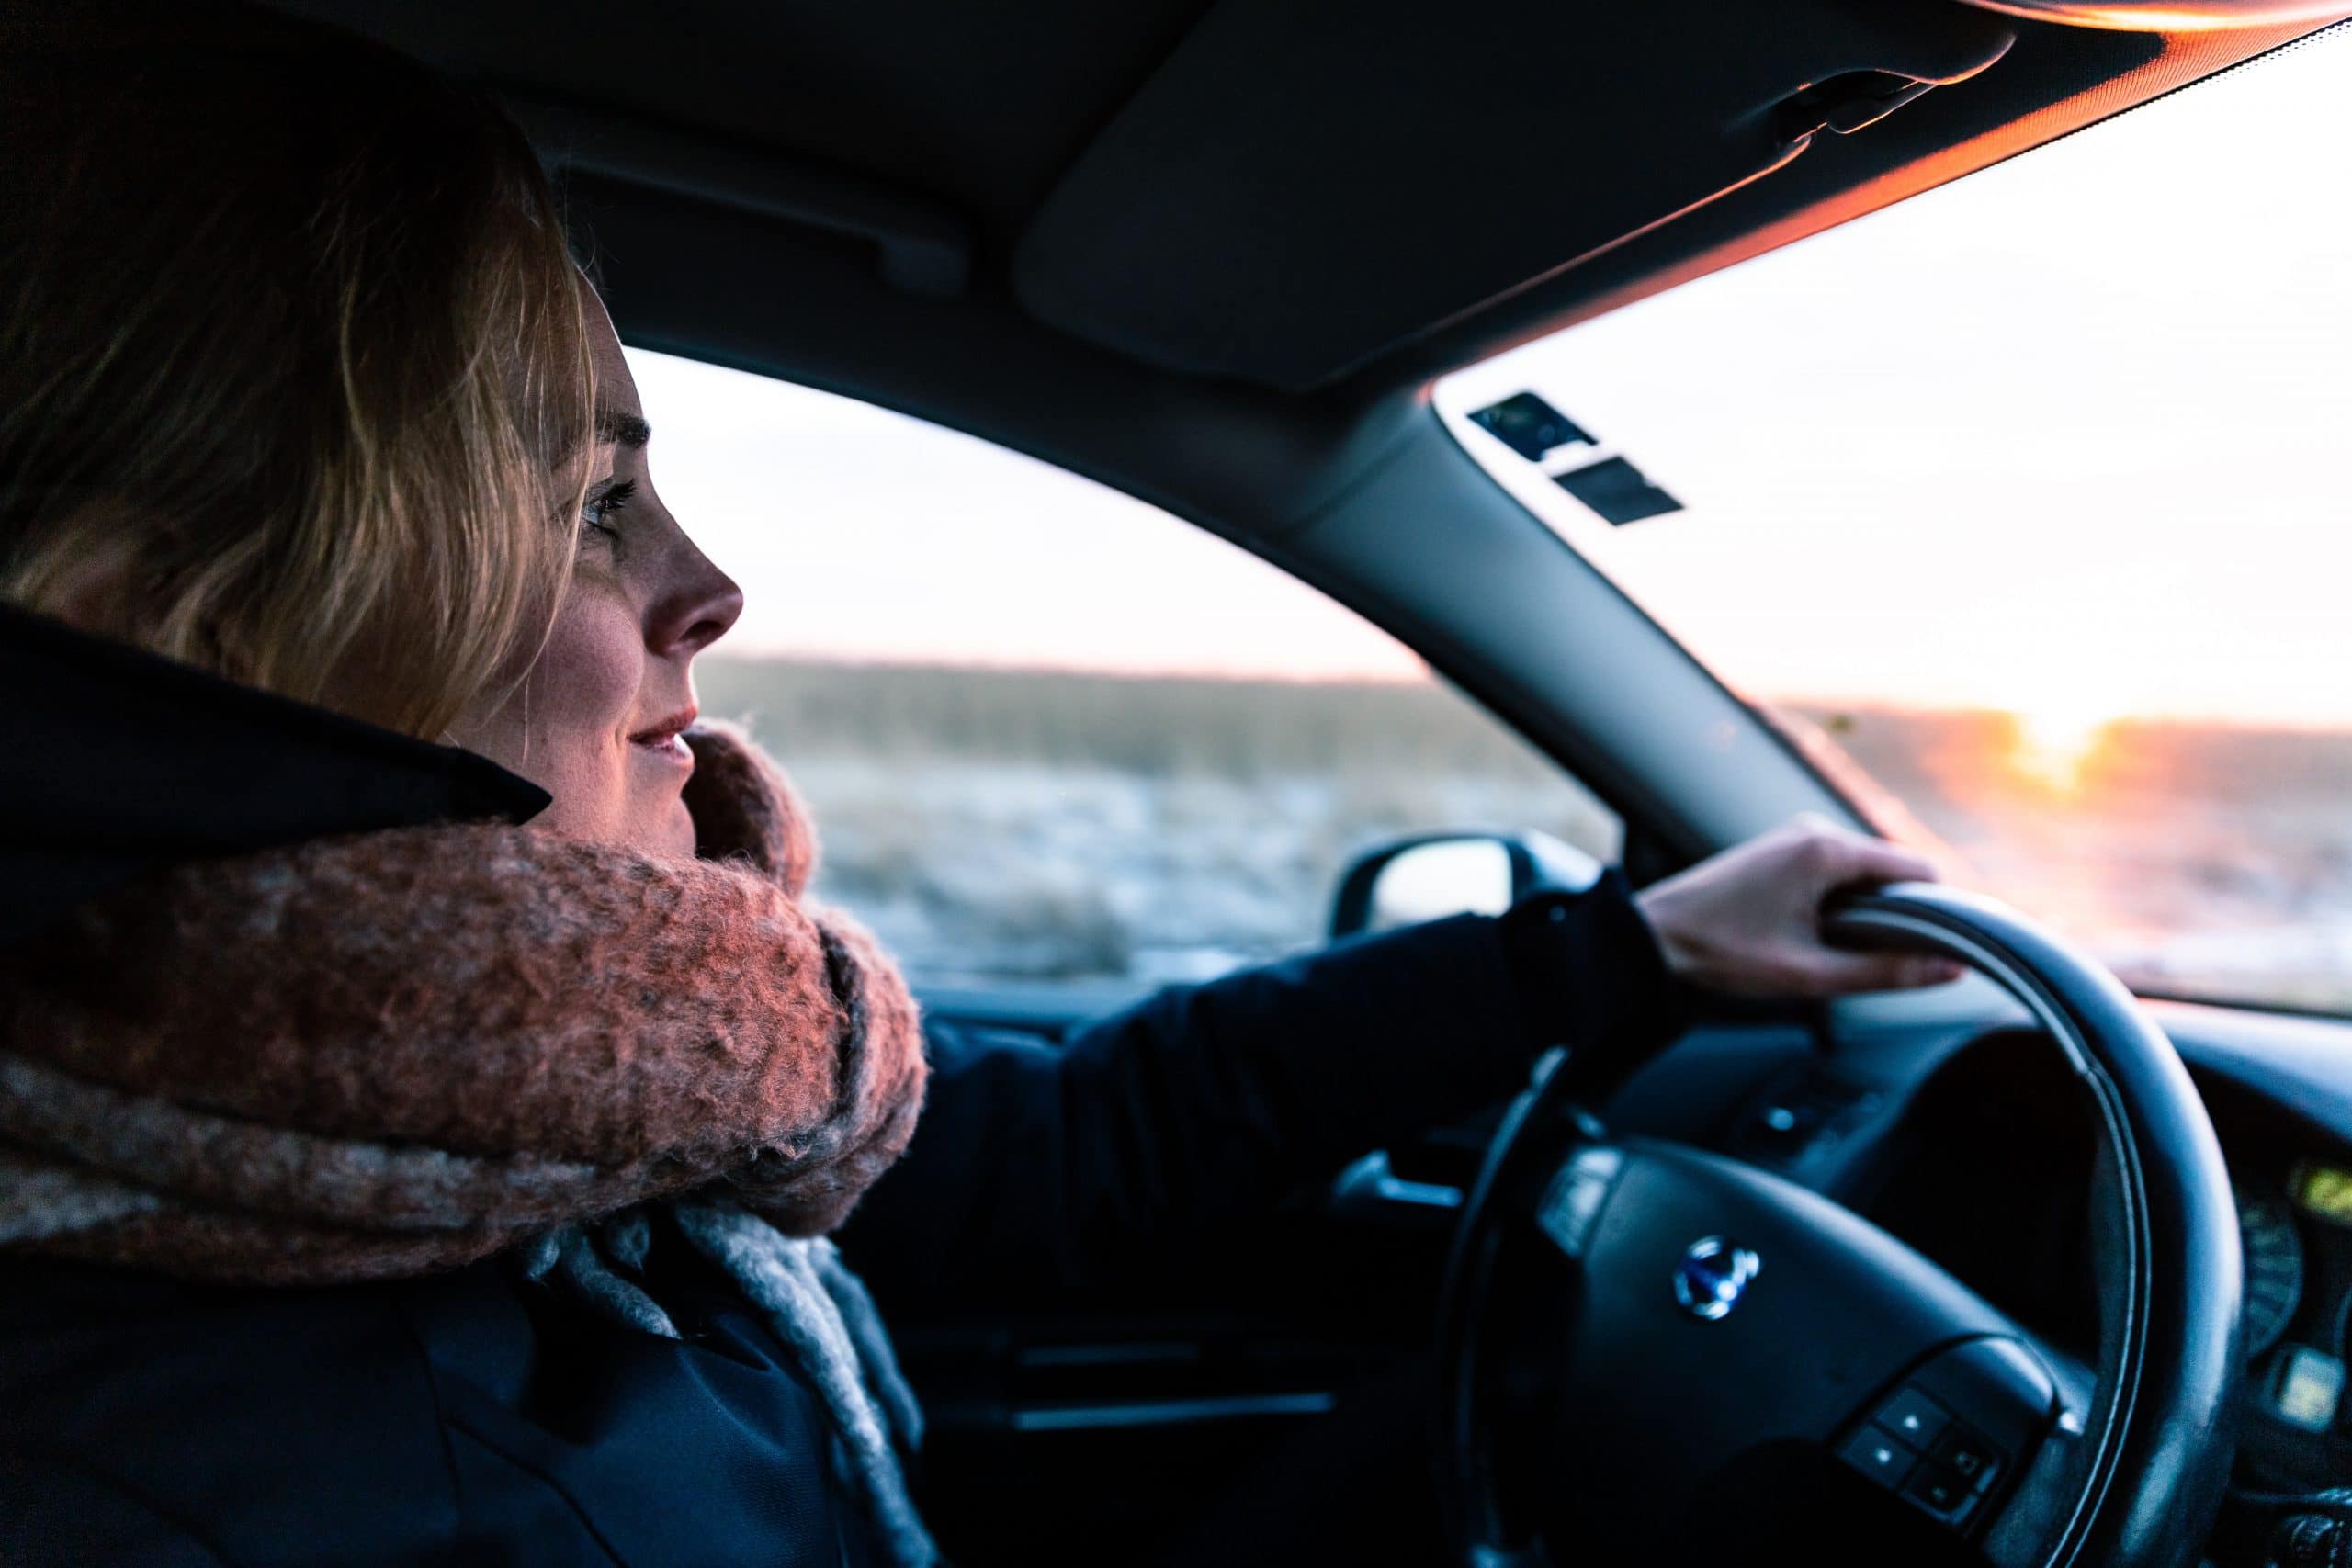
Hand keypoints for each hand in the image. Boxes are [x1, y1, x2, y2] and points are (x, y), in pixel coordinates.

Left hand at [1634, 815, 1964, 998]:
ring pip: (1864, 872)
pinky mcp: (1781, 850)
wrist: (1652, 938)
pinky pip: (1836, 871)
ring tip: (1841, 951)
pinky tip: (1821, 935)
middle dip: (1899, 914)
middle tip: (1881, 961)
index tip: (1938, 950)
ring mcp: (1795, 836)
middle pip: (1892, 870)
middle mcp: (1813, 830)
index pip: (1917, 869)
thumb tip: (1949, 970)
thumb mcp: (1810, 975)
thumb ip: (1886, 972)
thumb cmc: (1721, 954)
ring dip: (1868, 910)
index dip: (1938, 911)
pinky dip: (1843, 902)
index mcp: (1825, 849)